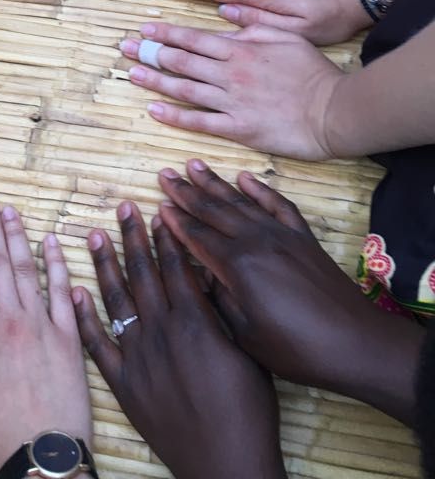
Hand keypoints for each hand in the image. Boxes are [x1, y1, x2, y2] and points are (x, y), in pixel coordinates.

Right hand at [0, 194, 90, 478]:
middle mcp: (13, 321)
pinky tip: (53, 242)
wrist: (43, 467)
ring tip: (12, 211)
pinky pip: (64, 294)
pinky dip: (58, 265)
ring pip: (30, 270)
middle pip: (0, 263)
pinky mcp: (71, 341)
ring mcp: (45, 328)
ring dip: (20, 237)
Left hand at [72, 203, 285, 478]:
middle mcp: (162, 333)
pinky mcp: (125, 385)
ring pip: (116, 301)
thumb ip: (225, 312)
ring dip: (105, 265)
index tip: (158, 210)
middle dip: (133, 237)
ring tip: (95, 235)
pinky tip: (75, 292)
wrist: (226, 464)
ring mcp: (139, 359)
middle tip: (123, 207)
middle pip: (143, 274)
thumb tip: (212, 274)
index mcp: (195, 323)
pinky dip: (86, 317)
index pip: (175, 266)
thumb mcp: (248, 353)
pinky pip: (98, 344)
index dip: (166, 236)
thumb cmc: (249, 412)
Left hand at [120, 22, 344, 158]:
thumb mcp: (286, 34)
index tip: (144, 29)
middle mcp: (230, 73)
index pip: (193, 38)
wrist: (334, 110)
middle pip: (181, 60)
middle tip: (126, 47)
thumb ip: (253, 22)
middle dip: (150, 52)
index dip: (166, 33)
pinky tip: (154, 109)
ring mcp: (232, 101)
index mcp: (241, 48)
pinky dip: (174, 115)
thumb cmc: (313, 72)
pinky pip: (199, 121)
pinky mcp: (238, 128)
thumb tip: (225, 8)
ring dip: (155, 80)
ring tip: (131, 73)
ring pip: (184, 88)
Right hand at [158, 160, 424, 424]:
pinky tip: (245, 177)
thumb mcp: (245, 334)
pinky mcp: (303, 237)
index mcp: (237, 265)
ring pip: (241, 201)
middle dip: (187, 192)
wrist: (354, 342)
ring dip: (215, 182)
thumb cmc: (295, 349)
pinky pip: (277, 204)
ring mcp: (281, 235)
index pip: (197, 236)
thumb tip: (200, 272)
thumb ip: (218, 298)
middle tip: (166, 174)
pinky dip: (259, 189)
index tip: (158, 204)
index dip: (176, 221)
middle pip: (214, 210)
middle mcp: (256, 240)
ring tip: (194, 165)